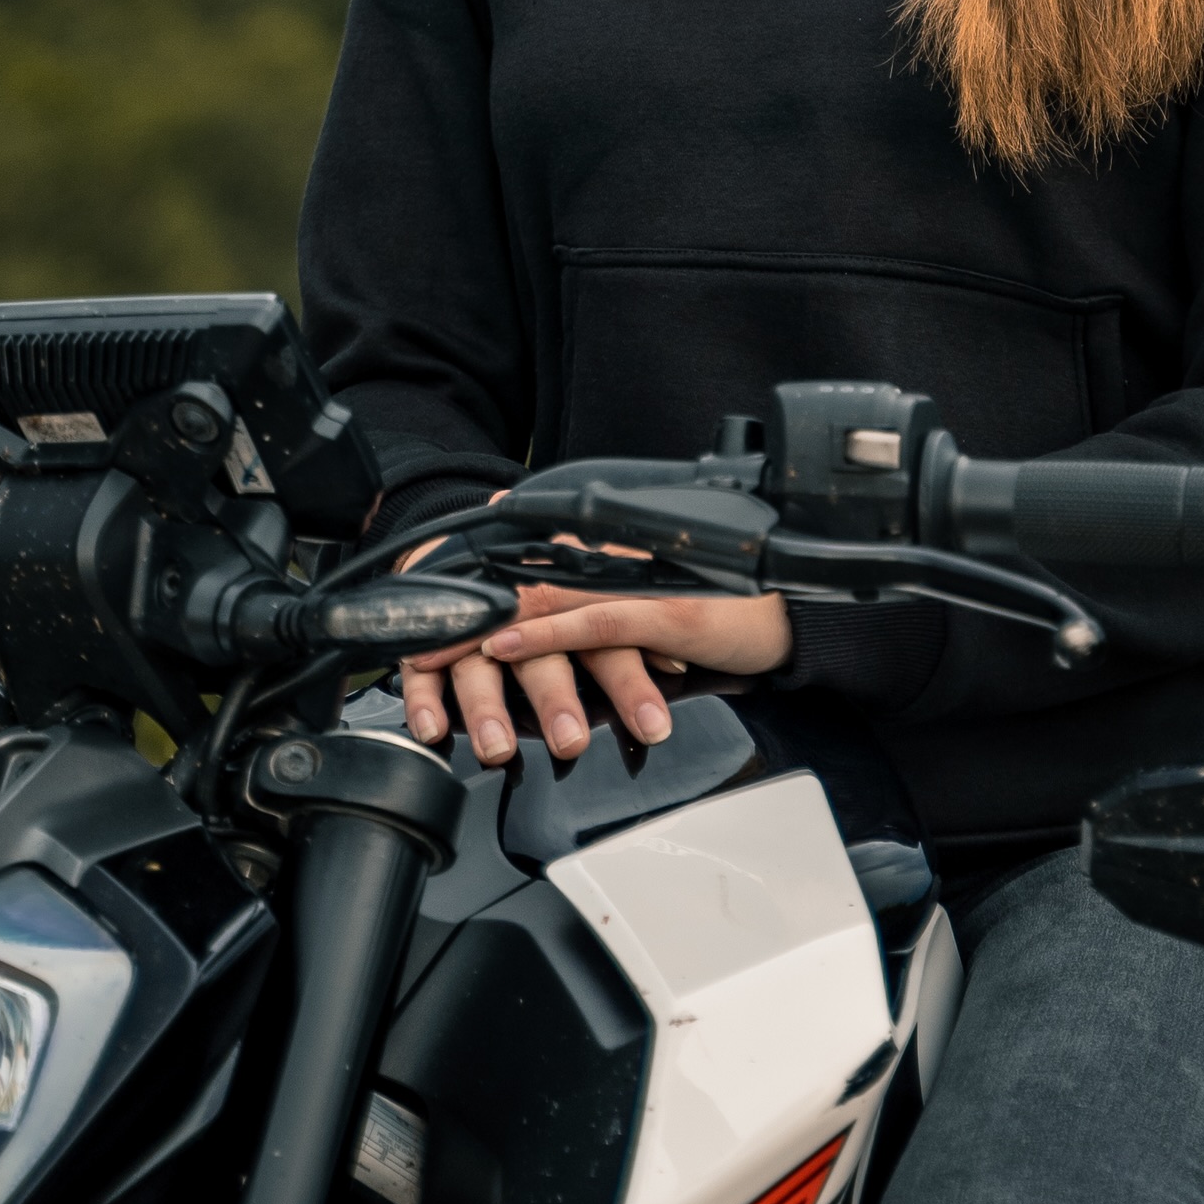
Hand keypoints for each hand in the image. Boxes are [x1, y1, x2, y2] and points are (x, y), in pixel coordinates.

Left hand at [398, 538, 791, 766]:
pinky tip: (500, 644)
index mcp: (613, 559)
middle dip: (460, 608)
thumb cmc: (730, 610)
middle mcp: (618, 563)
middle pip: (523, 579)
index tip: (424, 606)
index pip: (532, 566)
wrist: (798, 614)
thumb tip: (563, 622)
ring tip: (432, 644)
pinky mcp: (662, 613)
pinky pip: (589, 622)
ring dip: (481, 621)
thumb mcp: (657, 607)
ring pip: (543, 596)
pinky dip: (539, 631)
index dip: (475, 585)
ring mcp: (640, 585)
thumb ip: (606, 604)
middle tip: (405, 632)